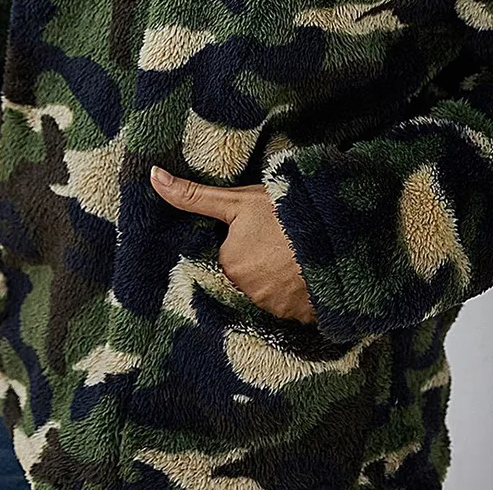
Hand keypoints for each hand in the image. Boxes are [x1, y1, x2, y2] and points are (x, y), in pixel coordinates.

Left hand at [149, 164, 316, 324]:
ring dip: (281, 278)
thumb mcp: (238, 200)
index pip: (230, 257)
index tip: (260, 234)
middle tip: (281, 240)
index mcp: (230, 264)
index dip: (245, 244)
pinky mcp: (305, 317)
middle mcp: (249, 292)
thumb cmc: (285, 211)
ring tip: (297, 254)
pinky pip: (295, 306)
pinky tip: (309, 272)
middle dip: (262, 262)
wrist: (338, 231)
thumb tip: (154, 176)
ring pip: (272, 292)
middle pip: (249, 277)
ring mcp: (279, 308)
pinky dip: (300, 293)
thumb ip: (193, 195)